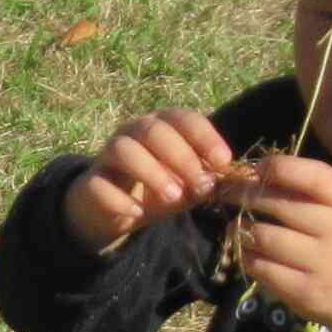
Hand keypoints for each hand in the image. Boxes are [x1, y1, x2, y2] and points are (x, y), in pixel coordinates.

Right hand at [62, 109, 236, 253]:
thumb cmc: (158, 191)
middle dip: (181, 156)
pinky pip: (99, 184)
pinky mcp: (90, 183)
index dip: (204, 136)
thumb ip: (209, 179)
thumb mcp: (188, 186)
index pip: (183, 118)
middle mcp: (133, 132)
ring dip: (151, 172)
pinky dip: (118, 198)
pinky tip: (136, 214)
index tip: (223, 161)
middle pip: (154, 130)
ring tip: (172, 197)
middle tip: (198, 184)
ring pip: (124, 149)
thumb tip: (242, 177)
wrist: (113, 211)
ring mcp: (108, 155)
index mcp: (161, 126)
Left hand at [230, 154, 331, 331]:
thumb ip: (311, 191)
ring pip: (265, 237)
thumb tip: (257, 171)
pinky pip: (261, 267)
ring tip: (237, 227)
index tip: (256, 168)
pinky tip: (247, 252)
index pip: (313, 176)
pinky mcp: (304, 292)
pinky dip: (247, 257)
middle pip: (280, 205)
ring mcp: (323, 265)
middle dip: (246, 195)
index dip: (279, 167)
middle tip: (227, 193)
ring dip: (242, 230)